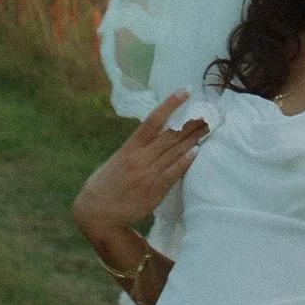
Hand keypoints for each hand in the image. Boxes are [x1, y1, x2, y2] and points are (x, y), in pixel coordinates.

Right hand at [73, 92, 207, 256]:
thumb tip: (156, 134)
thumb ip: (136, 148)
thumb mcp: (118, 160)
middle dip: (190, 123)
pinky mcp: (153, 192)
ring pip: (175, 152)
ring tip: (207, 128)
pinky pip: (173, 173)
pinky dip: (185, 162)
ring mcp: (147, 175)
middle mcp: (139, 159)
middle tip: (207, 112)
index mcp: (129, 148)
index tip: (186, 91)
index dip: (171, 104)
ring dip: (193, 139)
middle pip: (170, 136)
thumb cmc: (106, 184)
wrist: (97, 213)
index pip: (153, 120)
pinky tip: (196, 152)